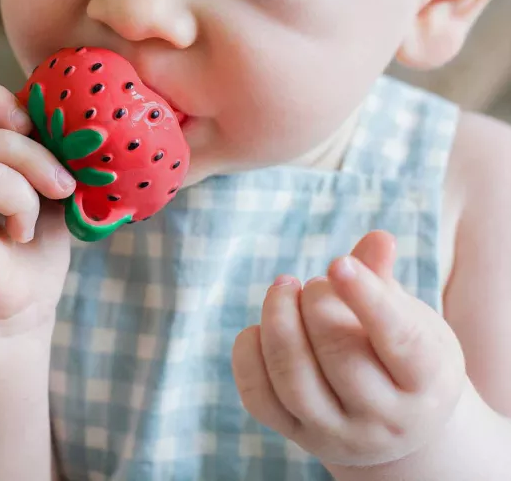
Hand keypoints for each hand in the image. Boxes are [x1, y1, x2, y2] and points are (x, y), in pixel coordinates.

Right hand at [0, 80, 76, 329]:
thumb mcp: (44, 193)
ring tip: (54, 199)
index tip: (41, 122)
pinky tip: (21, 230)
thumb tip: (75, 124)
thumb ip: (45, 156)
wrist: (5, 319)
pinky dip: (14, 198)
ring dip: (31, 167)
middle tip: (60, 172)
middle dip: (27, 130)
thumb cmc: (25, 257)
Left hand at [232, 231, 466, 467]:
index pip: (399, 339)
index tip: (337, 262)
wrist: (395, 420)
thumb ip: (383, 278)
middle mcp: (385, 418)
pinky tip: (259, 327)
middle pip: (339, 355)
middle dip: (317, 303)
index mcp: (426, 381)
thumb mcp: (407, 315)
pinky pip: (258, 397)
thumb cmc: (401, 349)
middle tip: (316, 283)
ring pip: (293, 378)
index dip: (366, 297)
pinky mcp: (297, 435)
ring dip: (278, 320)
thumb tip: (379, 238)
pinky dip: (248, 354)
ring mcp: (337, 434)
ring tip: (283, 288)